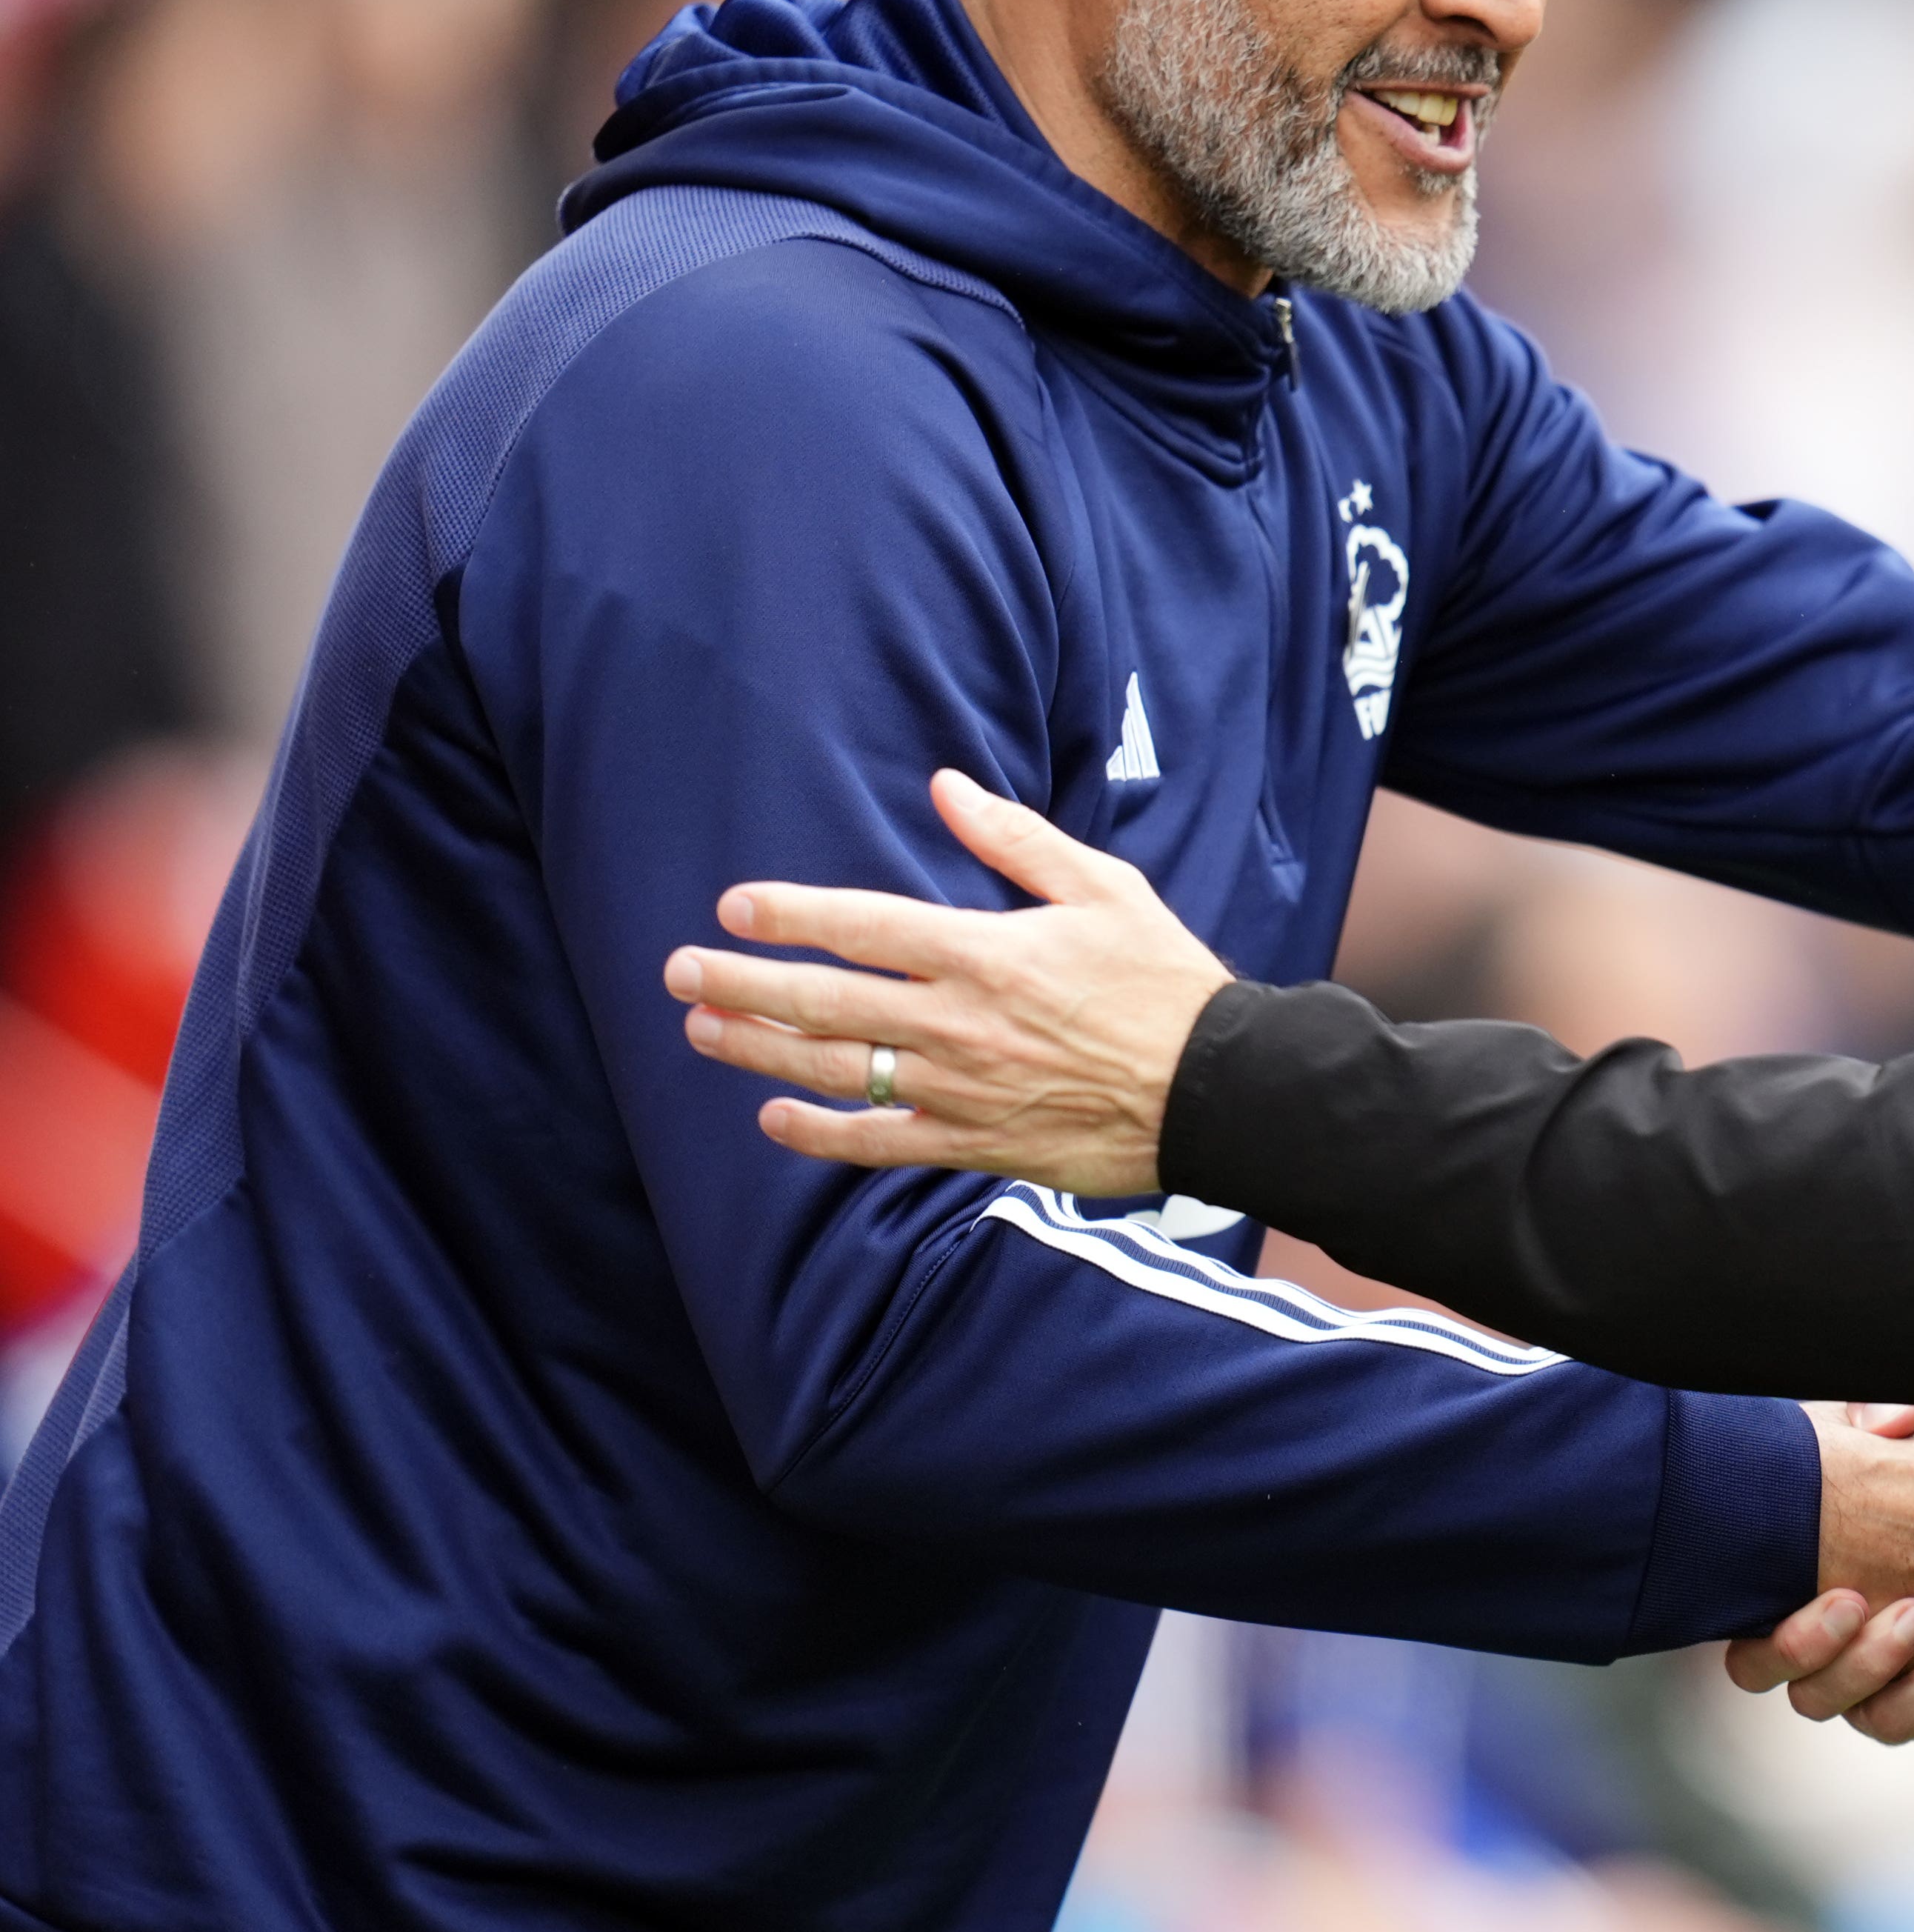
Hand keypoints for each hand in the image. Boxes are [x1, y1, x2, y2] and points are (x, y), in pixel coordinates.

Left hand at [664, 771, 1227, 1195]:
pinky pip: (876, 1143)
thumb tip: (946, 787)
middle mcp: (956, 1022)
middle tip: (679, 973)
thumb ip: (1016, 840)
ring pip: (834, 1069)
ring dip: (758, 1049)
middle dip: (740, 985)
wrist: (1217, 1090)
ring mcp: (958, 1089)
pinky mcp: (973, 1143)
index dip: (789, 915)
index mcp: (985, 952)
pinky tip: (773, 1114)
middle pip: (823, 1002)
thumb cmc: (1164, 982)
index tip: (734, 907)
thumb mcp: (1104, 890)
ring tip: (702, 1030)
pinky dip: (817, 1131)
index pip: (862, 927)